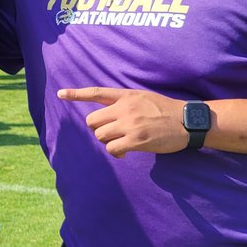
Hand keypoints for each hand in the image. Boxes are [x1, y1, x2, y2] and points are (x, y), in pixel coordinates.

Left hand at [57, 86, 187, 157]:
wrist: (186, 121)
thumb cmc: (165, 110)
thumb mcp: (143, 97)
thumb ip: (124, 102)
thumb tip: (108, 115)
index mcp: (126, 96)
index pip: (96, 93)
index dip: (76, 94)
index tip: (60, 94)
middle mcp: (125, 109)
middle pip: (92, 121)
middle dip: (98, 129)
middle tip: (112, 133)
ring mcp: (130, 125)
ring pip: (100, 136)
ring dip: (108, 142)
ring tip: (122, 143)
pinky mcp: (135, 140)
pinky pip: (112, 149)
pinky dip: (116, 153)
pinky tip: (125, 152)